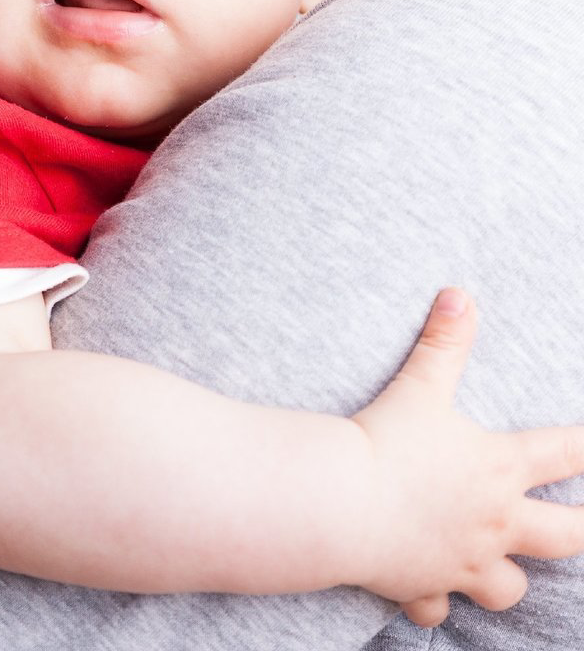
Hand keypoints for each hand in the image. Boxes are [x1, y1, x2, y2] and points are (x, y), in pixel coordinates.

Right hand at [351, 289, 583, 624]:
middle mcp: (493, 522)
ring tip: (499, 564)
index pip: (565, 453)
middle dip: (582, 527)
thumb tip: (459, 294)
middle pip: (565, 536)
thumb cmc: (383, 442)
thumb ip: (442, 342)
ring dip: (509, 577)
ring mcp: (462, 562)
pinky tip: (425, 588)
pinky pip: (438, 606)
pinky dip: (434, 599)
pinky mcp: (424, 585)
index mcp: (498, 469)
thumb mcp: (418, 387)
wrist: (340, 501)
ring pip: (510, 587)